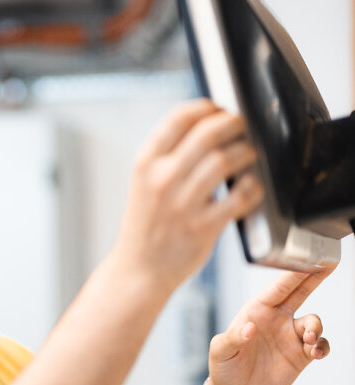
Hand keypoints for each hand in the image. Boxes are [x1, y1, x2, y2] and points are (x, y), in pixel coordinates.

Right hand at [113, 98, 262, 292]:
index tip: (220, 110)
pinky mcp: (202, 227)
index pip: (179, 117)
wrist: (139, 268)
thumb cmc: (147, 224)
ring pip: (225, 160)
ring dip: (246, 153)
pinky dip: (252, 188)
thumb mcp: (145, 182)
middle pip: (208, 133)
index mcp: (145, 163)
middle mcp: (161, 179)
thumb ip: (170, 156)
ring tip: (248, 157)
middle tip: (243, 129)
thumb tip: (212, 126)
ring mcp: (181, 203)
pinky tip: (250, 189)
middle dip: (234, 124)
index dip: (207, 107)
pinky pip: (240, 197)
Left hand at [206, 269, 333, 384]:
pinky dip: (322, 346)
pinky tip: (313, 352)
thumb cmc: (223, 369)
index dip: (293, 273)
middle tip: (328, 264)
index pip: (277, 288)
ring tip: (307, 339)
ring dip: (315, 327)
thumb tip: (249, 327)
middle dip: (314, 278)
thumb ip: (232, 338)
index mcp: (255, 311)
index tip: (308, 260)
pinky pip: (320, 345)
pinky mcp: (300, 355)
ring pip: (313, 322)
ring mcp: (289, 336)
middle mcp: (274, 319)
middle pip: (299, 293)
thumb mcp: (220, 351)